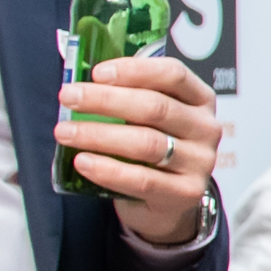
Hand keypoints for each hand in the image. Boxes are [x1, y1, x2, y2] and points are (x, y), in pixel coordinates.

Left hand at [60, 54, 221, 243]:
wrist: (167, 200)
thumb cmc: (151, 148)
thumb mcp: (147, 117)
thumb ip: (125, 96)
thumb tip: (77, 79)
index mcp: (199, 99)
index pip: (173, 75)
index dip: (135, 70)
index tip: (97, 73)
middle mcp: (206, 128)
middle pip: (155, 107)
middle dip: (105, 100)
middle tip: (68, 98)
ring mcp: (200, 162)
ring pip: (147, 143)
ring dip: (99, 135)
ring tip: (64, 132)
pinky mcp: (187, 193)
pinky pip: (143, 180)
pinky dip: (108, 170)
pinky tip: (82, 161)